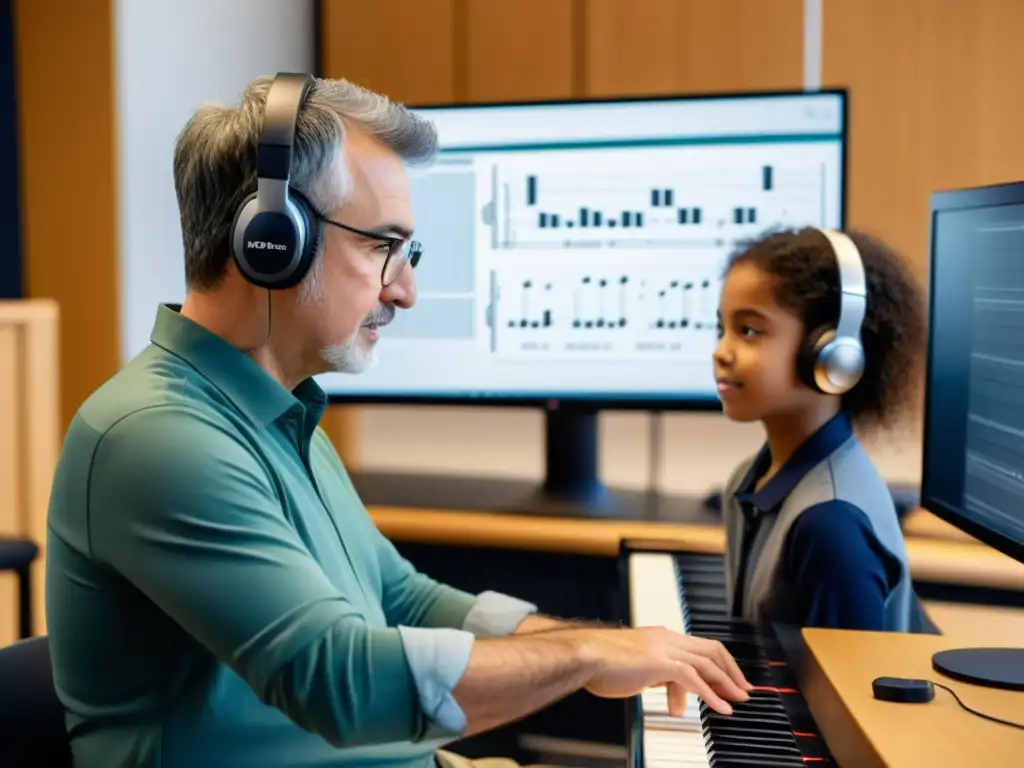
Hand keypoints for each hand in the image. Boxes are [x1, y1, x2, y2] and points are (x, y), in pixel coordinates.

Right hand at [576, 626, 751, 714]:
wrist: (582, 654)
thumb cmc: (599, 663)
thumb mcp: (635, 670)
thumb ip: (655, 677)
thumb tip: (670, 692)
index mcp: (660, 637)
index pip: (698, 646)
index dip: (719, 662)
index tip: (730, 679)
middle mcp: (665, 638)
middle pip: (711, 649)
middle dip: (731, 670)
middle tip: (744, 689)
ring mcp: (663, 648)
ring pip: (707, 663)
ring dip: (727, 683)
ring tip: (739, 700)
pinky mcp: (659, 663)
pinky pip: (693, 679)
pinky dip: (711, 694)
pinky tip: (720, 708)